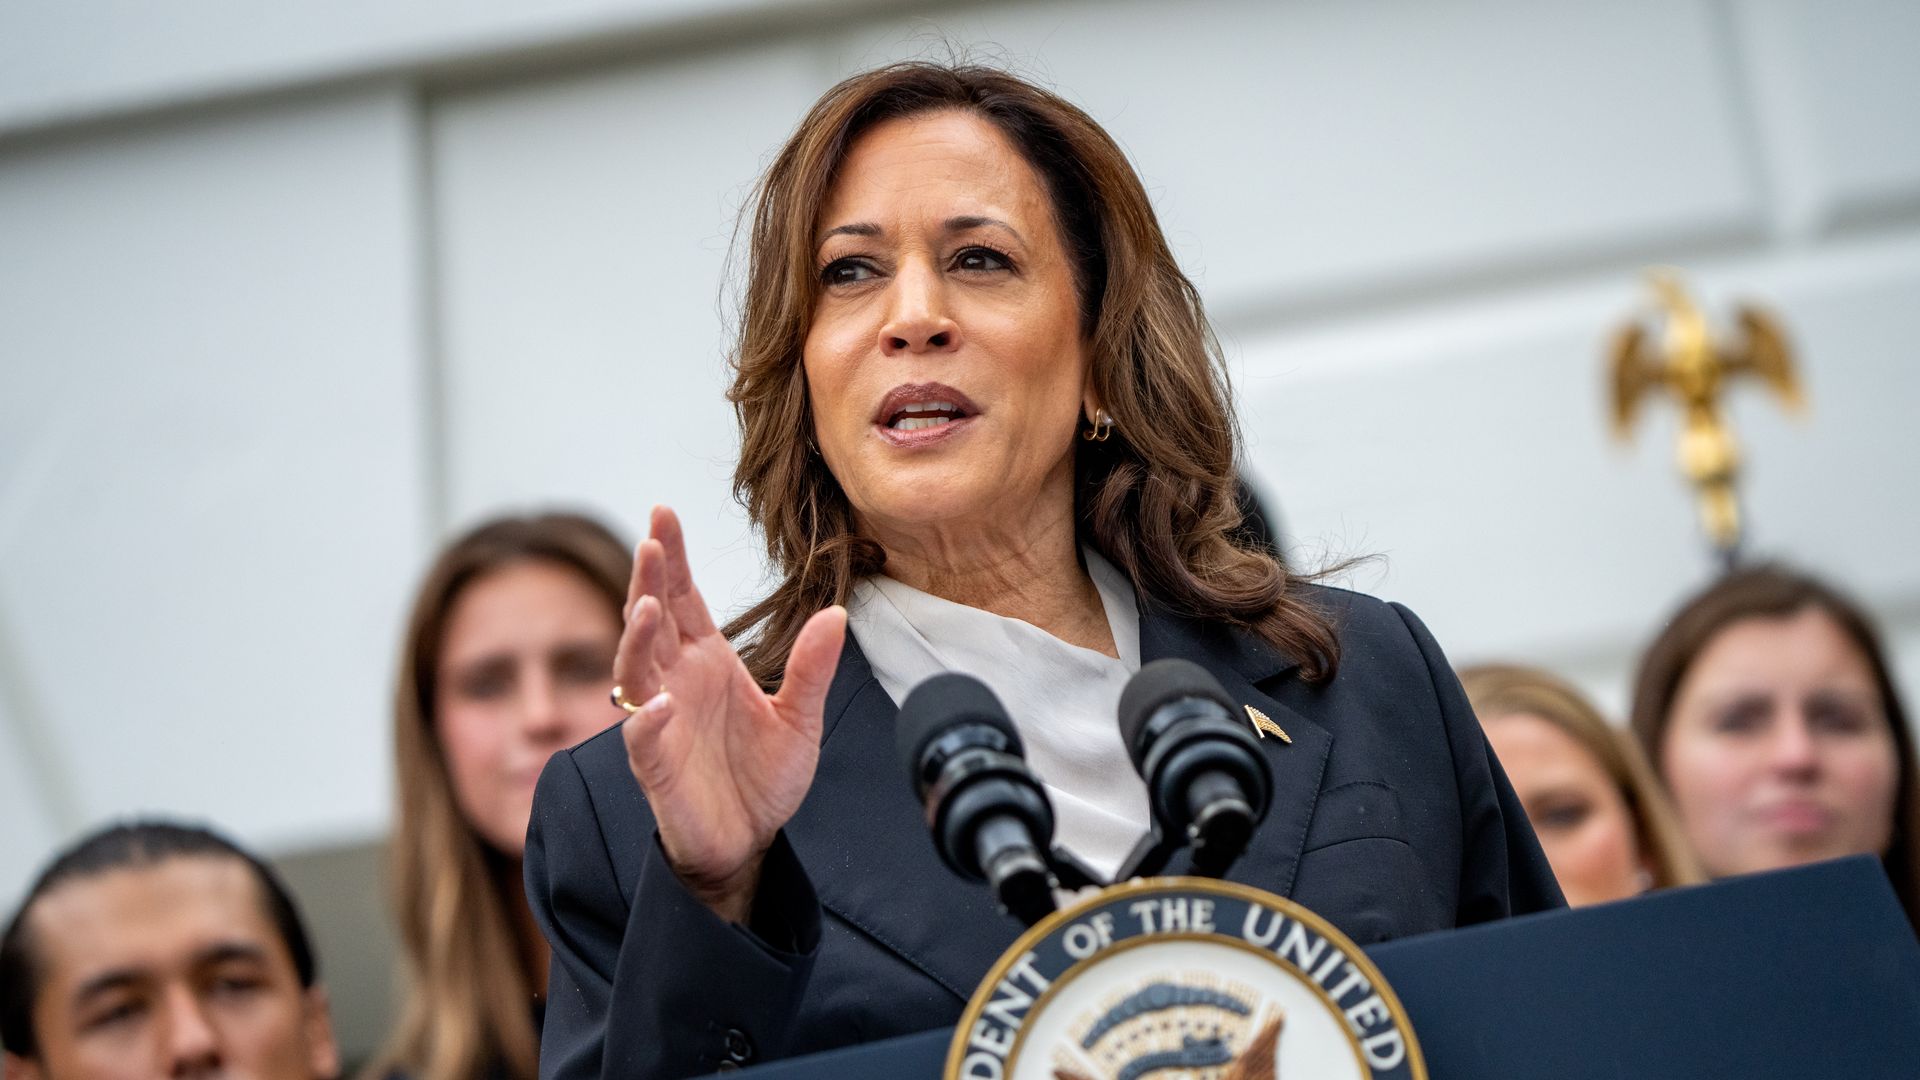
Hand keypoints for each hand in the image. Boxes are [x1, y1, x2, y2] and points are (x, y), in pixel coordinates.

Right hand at [616, 506, 846, 922]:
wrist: (750, 842)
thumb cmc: (764, 777)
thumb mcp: (800, 718)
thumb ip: (812, 669)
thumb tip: (835, 614)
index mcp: (707, 661)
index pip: (683, 597)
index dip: (673, 557)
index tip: (665, 514)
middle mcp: (676, 682)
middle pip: (652, 620)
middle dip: (648, 580)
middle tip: (652, 541)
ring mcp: (660, 722)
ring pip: (634, 670)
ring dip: (637, 638)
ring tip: (649, 608)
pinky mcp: (656, 767)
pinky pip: (641, 738)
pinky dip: (646, 719)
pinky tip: (658, 703)